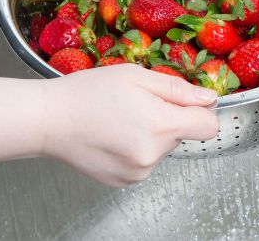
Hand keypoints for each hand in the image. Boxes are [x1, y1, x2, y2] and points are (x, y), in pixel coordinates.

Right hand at [41, 64, 218, 186]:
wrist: (50, 119)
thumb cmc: (89, 92)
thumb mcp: (137, 77)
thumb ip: (178, 89)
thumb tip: (208, 98)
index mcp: (159, 125)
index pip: (208, 126)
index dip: (202, 110)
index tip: (188, 102)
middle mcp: (152, 155)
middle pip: (182, 134)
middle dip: (168, 118)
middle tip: (139, 104)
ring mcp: (138, 172)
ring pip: (163, 147)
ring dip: (152, 133)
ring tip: (122, 119)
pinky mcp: (125, 181)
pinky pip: (146, 161)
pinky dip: (137, 148)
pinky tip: (116, 135)